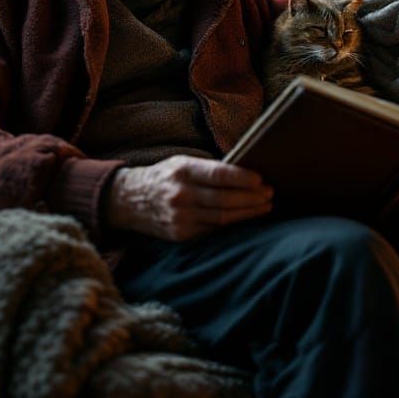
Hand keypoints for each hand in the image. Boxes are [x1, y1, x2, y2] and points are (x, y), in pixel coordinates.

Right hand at [105, 155, 273, 240]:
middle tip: (270, 193)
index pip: (218, 175)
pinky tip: (246, 218)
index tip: (260, 179)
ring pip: (222, 218)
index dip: (242, 178)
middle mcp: (181, 194)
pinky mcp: (181, 234)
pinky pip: (212, 230)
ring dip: (247, 212)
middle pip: (224, 199)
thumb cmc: (164, 176)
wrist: (129, 200)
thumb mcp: (182, 163)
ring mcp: (180, 217)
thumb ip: (208, 168)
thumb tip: (244, 172)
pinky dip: (231, 224)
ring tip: (265, 206)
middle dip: (251, 198)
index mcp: (183, 171)